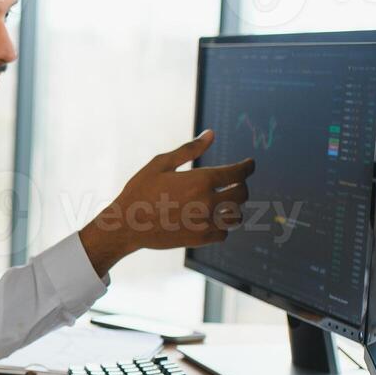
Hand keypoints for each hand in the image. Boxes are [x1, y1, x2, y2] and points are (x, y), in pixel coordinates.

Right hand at [79, 130, 253, 276]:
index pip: (238, 173)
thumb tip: (211, 134)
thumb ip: (189, 150)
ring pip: (236, 216)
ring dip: (233, 207)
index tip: (249, 164)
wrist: (126, 225)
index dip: (248, 167)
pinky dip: (222, 226)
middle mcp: (208, 203)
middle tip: (234, 183)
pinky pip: (224, 234)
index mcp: (201, 180)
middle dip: (241, 185)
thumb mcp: (161, 164)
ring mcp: (205, 224)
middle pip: (242, 194)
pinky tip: (211, 219)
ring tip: (223, 202)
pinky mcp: (200, 240)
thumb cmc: (140, 190)